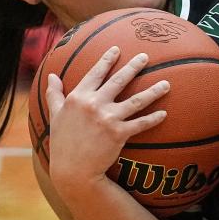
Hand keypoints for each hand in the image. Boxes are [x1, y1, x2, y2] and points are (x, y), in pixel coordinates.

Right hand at [44, 46, 169, 195]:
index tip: (117, 49)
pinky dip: (153, 118)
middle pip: (119, 81)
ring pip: (136, 100)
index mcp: (78, 97)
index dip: (107, 60)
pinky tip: (164, 113)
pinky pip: (140, 123)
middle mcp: (94, 104)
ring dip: (153, 91)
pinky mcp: (119, 134)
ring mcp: (108, 118)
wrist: (72, 170)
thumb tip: (51, 76)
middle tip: (145, 56)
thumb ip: (54, 94)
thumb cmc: (62, 142)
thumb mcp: (55, 115)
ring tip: (167, 83)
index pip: (95, 73)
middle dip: (134, 66)